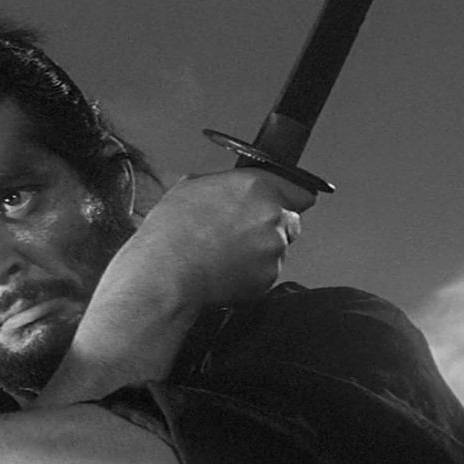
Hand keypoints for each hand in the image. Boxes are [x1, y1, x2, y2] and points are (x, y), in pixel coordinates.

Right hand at [39, 169, 313, 405]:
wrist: (164, 275)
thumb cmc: (169, 234)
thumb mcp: (187, 189)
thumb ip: (220, 185)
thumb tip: (224, 189)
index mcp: (254, 186)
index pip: (299, 190)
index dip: (288, 198)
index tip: (280, 205)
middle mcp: (270, 215)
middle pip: (290, 221)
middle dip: (271, 228)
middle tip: (241, 236)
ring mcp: (272, 248)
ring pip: (278, 249)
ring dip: (260, 253)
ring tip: (225, 257)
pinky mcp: (268, 277)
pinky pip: (267, 274)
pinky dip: (252, 275)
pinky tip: (225, 272)